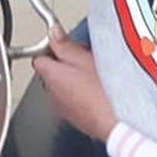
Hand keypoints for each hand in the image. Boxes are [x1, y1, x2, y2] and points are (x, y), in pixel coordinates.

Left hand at [31, 26, 116, 140]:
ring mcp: (62, 107)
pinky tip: (98, 91)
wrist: (117, 123)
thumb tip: (53, 33)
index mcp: (50, 76)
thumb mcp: (83, 58)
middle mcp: (51, 93)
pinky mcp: (75, 118)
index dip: (52, 48)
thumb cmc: (101, 93)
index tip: (67, 45)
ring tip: (95, 74)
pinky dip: (82, 93)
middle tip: (86, 58)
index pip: (39, 57)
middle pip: (52, 71)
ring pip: (64, 85)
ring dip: (75, 78)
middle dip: (66, 62)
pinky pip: (73, 99)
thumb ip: (64, 44)